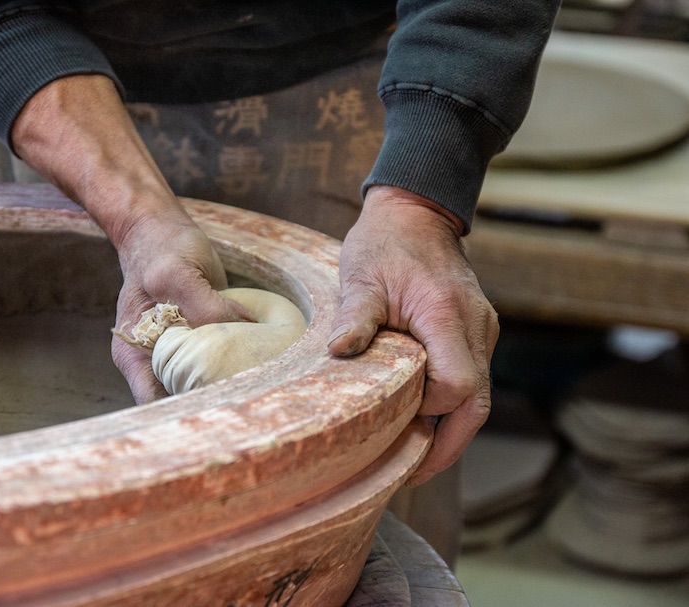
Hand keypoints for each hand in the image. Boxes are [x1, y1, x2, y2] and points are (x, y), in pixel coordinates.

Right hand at [13, 74, 246, 402]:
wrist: (158, 231)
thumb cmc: (161, 250)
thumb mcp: (177, 272)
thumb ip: (203, 306)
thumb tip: (240, 331)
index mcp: (133, 353)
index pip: (154, 400)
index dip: (184, 409)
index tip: (220, 409)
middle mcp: (151, 361)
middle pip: (178, 400)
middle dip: (210, 404)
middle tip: (248, 404)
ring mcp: (174, 355)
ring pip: (199, 386)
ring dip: (226, 388)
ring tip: (258, 390)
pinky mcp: (197, 345)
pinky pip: (215, 365)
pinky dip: (233, 368)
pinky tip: (257, 368)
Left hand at [327, 185, 498, 485]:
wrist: (417, 213)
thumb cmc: (385, 243)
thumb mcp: (362, 277)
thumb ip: (355, 317)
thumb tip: (337, 352)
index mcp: (448, 315)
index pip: (457, 387)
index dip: (429, 412)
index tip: (395, 417)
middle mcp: (476, 327)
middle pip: (477, 406)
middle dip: (447, 445)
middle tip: (410, 472)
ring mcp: (482, 331)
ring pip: (478, 398)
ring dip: (449, 429)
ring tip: (412, 455)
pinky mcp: (476, 333)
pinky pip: (471, 379)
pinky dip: (450, 405)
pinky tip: (421, 418)